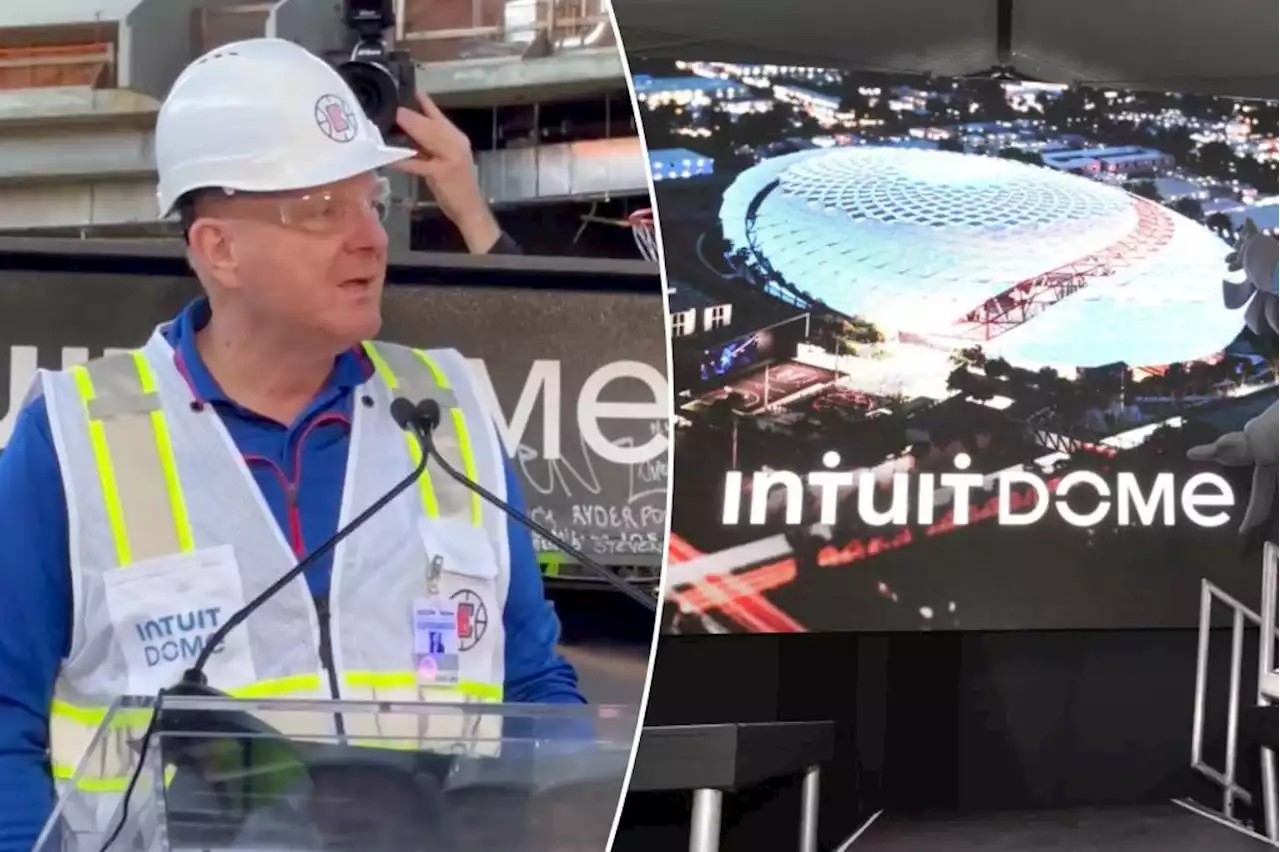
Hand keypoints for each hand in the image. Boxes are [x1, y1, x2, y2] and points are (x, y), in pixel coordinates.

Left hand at [391, 92, 501, 253]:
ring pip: (427, 138)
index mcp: (458, 139)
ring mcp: (451, 158)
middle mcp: (457, 144)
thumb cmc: (457, 187)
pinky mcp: (442, 173)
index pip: (439, 116)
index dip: (425, 102)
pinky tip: (391, 159)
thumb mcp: (446, 161)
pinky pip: (419, 164)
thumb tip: (409, 132)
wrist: (470, 209)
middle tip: (395, 107)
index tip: (412, 90)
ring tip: (392, 120)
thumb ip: (432, 147)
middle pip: (432, 125)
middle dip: (413, 116)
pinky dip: (404, 162)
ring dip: (410, 129)